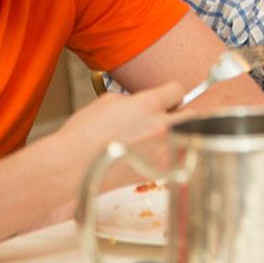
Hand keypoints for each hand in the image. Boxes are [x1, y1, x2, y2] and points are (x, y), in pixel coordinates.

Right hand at [45, 81, 183, 198]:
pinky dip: (170, 154)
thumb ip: (133, 100)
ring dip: (178, 135)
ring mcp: (163, 151)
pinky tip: (153, 153)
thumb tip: (142, 104)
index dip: (171, 93)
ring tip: (160, 137)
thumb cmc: (83, 136)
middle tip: (168, 117)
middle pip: (191, 114)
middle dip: (181, 114)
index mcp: (148, 104)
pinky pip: (176, 157)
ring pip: (187, 138)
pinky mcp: (159, 172)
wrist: (71, 169)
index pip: (177, 90)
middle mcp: (161, 126)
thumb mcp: (108, 102)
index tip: (168, 97)